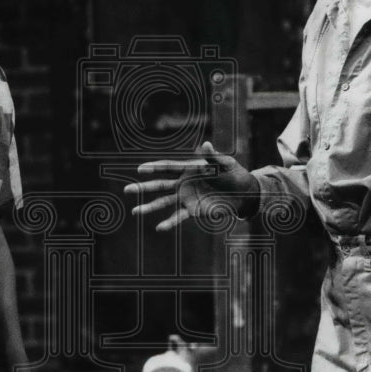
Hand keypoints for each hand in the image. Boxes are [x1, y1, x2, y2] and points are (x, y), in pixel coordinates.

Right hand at [124, 142, 259, 230]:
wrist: (243, 193)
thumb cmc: (233, 173)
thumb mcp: (224, 164)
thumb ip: (212, 157)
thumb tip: (205, 144)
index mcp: (189, 169)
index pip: (168, 167)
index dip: (154, 167)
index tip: (140, 169)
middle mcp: (183, 183)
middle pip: (160, 185)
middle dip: (143, 187)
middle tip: (127, 190)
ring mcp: (186, 197)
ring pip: (163, 202)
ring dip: (149, 207)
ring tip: (135, 212)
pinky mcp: (193, 210)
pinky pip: (178, 217)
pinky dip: (169, 222)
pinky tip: (159, 228)